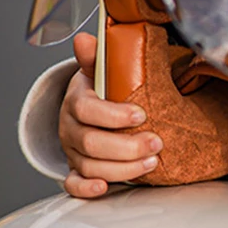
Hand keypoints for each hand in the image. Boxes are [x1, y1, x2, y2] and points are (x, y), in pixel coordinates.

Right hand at [59, 32, 161, 197]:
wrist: (84, 108)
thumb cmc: (98, 88)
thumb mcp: (99, 69)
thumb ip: (97, 55)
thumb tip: (85, 38)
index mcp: (76, 100)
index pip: (88, 110)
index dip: (113, 115)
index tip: (142, 114)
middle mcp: (71, 128)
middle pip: (92, 143)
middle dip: (127, 146)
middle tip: (157, 143)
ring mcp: (72, 151)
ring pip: (90, 166)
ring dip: (122, 168)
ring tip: (152, 162)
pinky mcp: (75, 169)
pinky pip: (74, 184)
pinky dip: (87, 189)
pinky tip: (106, 187)